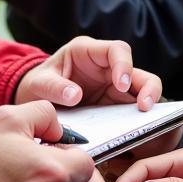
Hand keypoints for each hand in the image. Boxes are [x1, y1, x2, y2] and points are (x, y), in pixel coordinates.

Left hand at [14, 36, 160, 110]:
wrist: (35, 99)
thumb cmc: (37, 85)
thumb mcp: (39, 84)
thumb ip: (54, 87)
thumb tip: (75, 96)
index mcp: (87, 52)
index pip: (116, 50)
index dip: (123, 65)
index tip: (121, 84)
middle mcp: (105, 67)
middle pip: (136, 70)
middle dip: (146, 87)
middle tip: (144, 106)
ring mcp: (112, 86)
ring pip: (140, 90)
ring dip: (147, 103)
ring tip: (147, 122)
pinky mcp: (114, 104)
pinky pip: (131, 110)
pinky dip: (137, 120)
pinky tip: (137, 131)